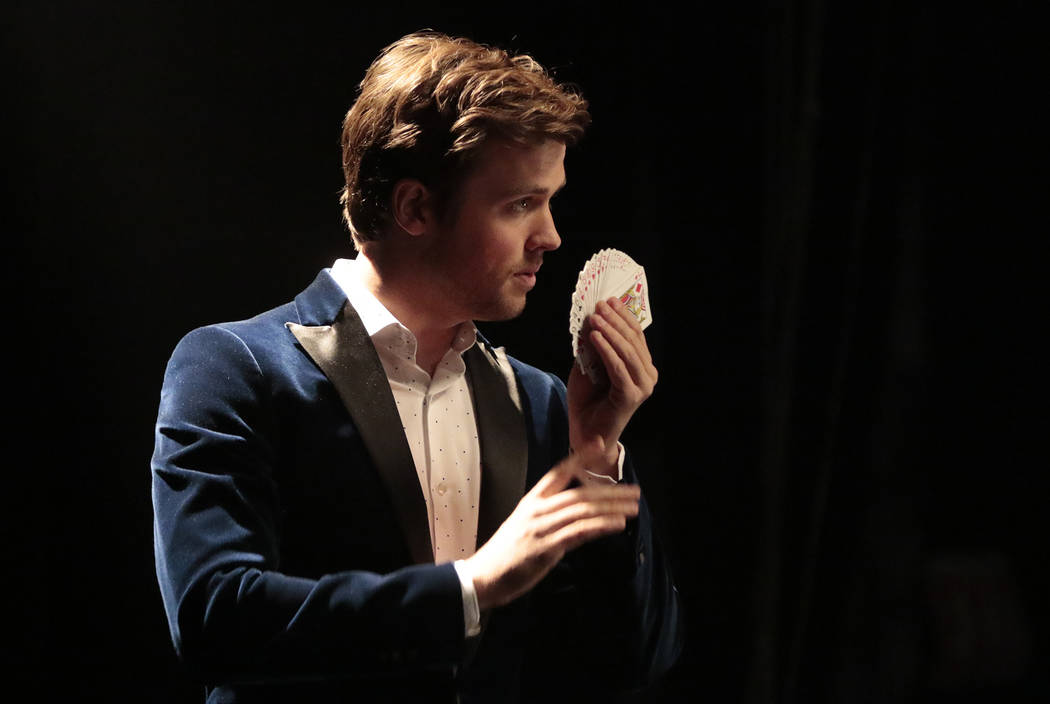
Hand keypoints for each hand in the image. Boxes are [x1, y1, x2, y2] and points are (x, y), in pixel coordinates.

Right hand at [462, 446, 640, 610]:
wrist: (482, 578)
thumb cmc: (506, 554)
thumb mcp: (525, 526)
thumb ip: (549, 516)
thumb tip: (576, 514)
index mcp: (532, 501)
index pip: (559, 472)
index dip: (580, 457)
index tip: (598, 444)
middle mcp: (537, 510)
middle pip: (580, 493)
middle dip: (610, 491)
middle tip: (635, 491)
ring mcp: (541, 528)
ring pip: (583, 510)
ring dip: (611, 508)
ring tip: (633, 508)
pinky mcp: (545, 548)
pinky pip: (578, 532)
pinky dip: (600, 526)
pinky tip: (617, 524)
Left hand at [568, 297, 657, 475]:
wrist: (585, 432)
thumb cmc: (588, 399)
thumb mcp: (589, 364)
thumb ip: (594, 345)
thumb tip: (593, 317)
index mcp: (641, 366)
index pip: (636, 335)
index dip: (623, 316)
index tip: (609, 300)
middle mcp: (647, 375)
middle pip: (634, 340)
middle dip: (616, 320)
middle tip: (601, 305)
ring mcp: (642, 387)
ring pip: (628, 352)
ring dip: (610, 332)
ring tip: (595, 318)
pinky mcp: (631, 396)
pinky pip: (618, 368)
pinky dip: (606, 350)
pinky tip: (594, 337)